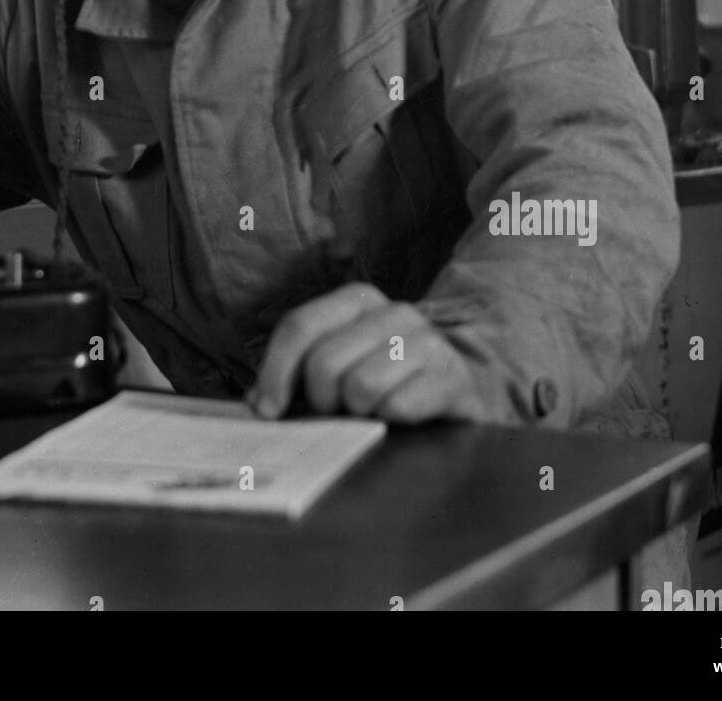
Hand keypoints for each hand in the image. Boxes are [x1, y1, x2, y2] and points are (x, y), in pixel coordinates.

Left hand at [247, 283, 476, 423]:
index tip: (266, 410)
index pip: (299, 327)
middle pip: (324, 364)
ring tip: (371, 410)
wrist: (465, 386)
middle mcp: (394, 312)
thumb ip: (297, 372)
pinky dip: (391, 421)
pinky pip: (397, 407)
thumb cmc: (388, 377)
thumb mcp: (342, 361)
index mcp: (358, 300)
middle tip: (337, 410)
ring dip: (358, 412)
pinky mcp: (452, 379)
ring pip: (360, 387)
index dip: (275, 372)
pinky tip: (400, 416)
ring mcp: (427, 342)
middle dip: (321, 400)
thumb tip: (257, 404)